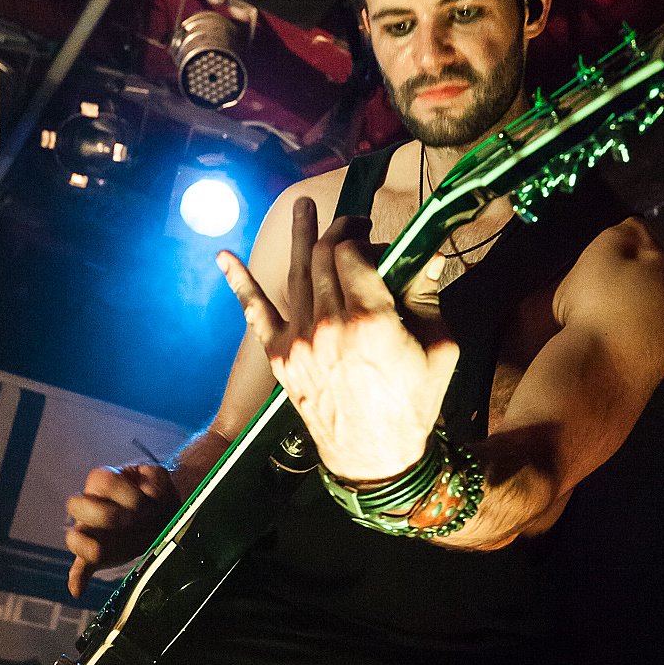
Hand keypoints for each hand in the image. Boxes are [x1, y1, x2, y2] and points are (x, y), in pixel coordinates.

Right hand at [65, 463, 177, 597]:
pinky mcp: (97, 556)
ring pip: (73, 537)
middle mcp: (92, 506)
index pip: (101, 480)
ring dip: (88, 546)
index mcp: (104, 482)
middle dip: (105, 515)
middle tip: (130, 522)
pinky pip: (80, 567)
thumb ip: (155, 481)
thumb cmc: (157, 494)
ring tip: (101, 552)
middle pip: (75, 504)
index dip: (124, 492)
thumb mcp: (160, 479)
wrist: (163, 513)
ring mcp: (91, 532)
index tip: (145, 504)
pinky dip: (78, 579)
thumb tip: (150, 496)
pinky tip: (78, 591)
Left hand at [216, 197, 458, 482]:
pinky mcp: (280, 357)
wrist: (374, 459)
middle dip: (338, 233)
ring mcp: (299, 340)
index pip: (353, 253)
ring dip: (299, 234)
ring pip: (294, 272)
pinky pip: (255, 312)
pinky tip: (223, 255)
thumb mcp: (441, 350)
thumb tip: (424, 257)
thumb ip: (428, 299)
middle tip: (352, 226)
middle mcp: (328, 324)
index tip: (374, 238)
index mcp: (371, 320)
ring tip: (302, 205)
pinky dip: (238, 282)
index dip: (362, 236)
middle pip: (323, 257)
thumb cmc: (414, 405)